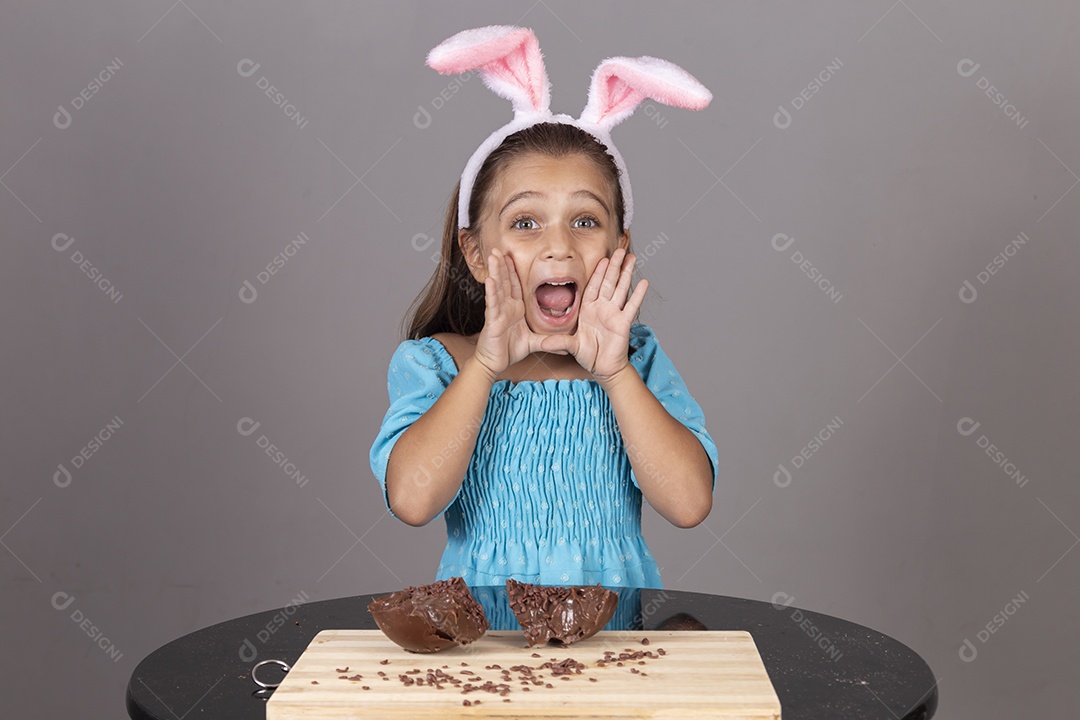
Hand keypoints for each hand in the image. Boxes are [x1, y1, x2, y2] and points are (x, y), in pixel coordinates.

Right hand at [472, 247, 563, 379]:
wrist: (495, 363)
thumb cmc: (510, 350)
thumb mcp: (533, 342)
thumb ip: (547, 340)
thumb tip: (564, 344)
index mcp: (514, 308)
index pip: (514, 285)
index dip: (512, 270)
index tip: (511, 255)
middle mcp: (505, 307)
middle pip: (505, 281)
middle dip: (502, 264)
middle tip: (499, 248)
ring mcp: (498, 313)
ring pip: (497, 288)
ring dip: (495, 271)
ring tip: (493, 256)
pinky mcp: (493, 321)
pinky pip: (493, 304)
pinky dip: (492, 292)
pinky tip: (490, 279)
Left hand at [539, 247, 647, 383]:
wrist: (603, 368)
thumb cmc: (588, 355)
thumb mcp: (571, 346)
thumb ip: (558, 343)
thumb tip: (542, 345)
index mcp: (589, 310)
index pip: (593, 286)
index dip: (599, 272)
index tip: (603, 258)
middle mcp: (602, 309)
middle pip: (609, 283)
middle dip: (614, 266)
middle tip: (620, 250)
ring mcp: (614, 314)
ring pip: (621, 289)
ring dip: (626, 274)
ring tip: (632, 258)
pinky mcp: (623, 323)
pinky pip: (631, 306)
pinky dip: (638, 295)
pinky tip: (644, 282)